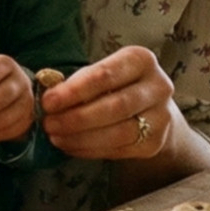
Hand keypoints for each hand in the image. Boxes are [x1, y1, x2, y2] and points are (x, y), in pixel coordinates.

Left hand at [39, 45, 177, 159]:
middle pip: (115, 106)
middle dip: (76, 118)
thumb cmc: (114, 85)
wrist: (149, 108)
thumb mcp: (99, 73)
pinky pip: (119, 150)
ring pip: (119, 132)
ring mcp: (161, 117)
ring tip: (55, 137)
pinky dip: (90, 150)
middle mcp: (158, 87)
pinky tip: (70, 146)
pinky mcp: (155, 143)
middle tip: (49, 123)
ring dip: (81, 137)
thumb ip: (77, 82)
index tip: (48, 102)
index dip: (74, 91)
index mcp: (141, 60)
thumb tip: (48, 99)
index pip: (105, 75)